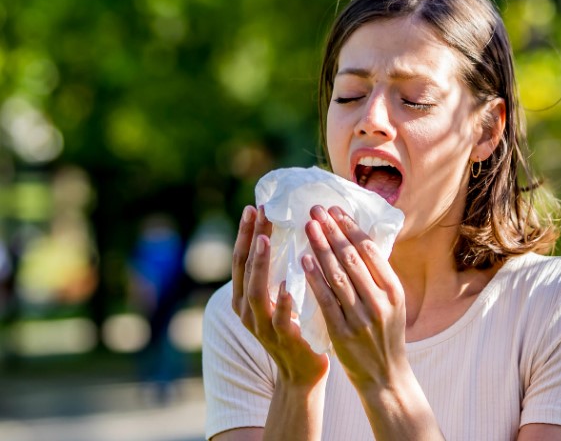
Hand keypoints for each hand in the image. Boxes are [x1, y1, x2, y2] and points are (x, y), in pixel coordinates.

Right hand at [232, 205, 328, 387]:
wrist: (302, 371)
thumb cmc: (294, 325)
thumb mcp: (279, 296)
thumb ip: (277, 271)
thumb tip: (285, 231)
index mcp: (244, 297)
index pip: (241, 259)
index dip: (246, 233)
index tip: (254, 206)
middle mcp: (247, 310)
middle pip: (244, 269)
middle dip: (251, 239)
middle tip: (259, 211)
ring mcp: (263, 326)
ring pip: (256, 291)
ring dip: (260, 264)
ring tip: (266, 238)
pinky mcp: (283, 339)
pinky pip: (280, 319)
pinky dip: (283, 302)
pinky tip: (288, 285)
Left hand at [302, 205, 408, 391]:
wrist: (385, 377)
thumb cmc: (386, 334)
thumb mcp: (392, 303)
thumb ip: (377, 276)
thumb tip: (359, 240)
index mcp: (394, 290)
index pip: (371, 250)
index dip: (351, 228)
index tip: (335, 210)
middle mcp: (380, 301)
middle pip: (353, 258)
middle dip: (333, 231)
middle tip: (316, 210)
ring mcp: (361, 318)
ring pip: (338, 275)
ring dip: (321, 248)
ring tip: (308, 227)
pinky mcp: (343, 333)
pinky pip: (326, 300)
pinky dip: (315, 278)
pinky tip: (304, 260)